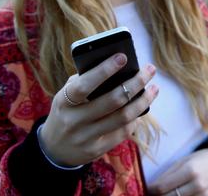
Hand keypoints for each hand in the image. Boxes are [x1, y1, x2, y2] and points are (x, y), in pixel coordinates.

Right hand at [39, 53, 158, 166]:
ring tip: (153, 89)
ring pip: (123, 117)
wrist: (54, 149)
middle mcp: (74, 121)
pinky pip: (122, 132)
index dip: (104, 70)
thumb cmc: (67, 111)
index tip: (123, 57)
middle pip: (112, 100)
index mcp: (64, 102)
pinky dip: (135, 118)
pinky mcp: (96, 150)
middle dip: (136, 82)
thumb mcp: (66, 95)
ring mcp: (85, 138)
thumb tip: (117, 66)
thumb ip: (85, 81)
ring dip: (143, 101)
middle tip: (150, 70)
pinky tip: (141, 108)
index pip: (85, 85)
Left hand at [148, 148, 207, 195]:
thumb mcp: (184, 161)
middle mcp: (199, 186)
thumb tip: (150, 188)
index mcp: (191, 171)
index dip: (151, 190)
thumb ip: (167, 175)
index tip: (147, 189)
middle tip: (155, 193)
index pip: (162, 187)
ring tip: (168, 193)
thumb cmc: (201, 160)